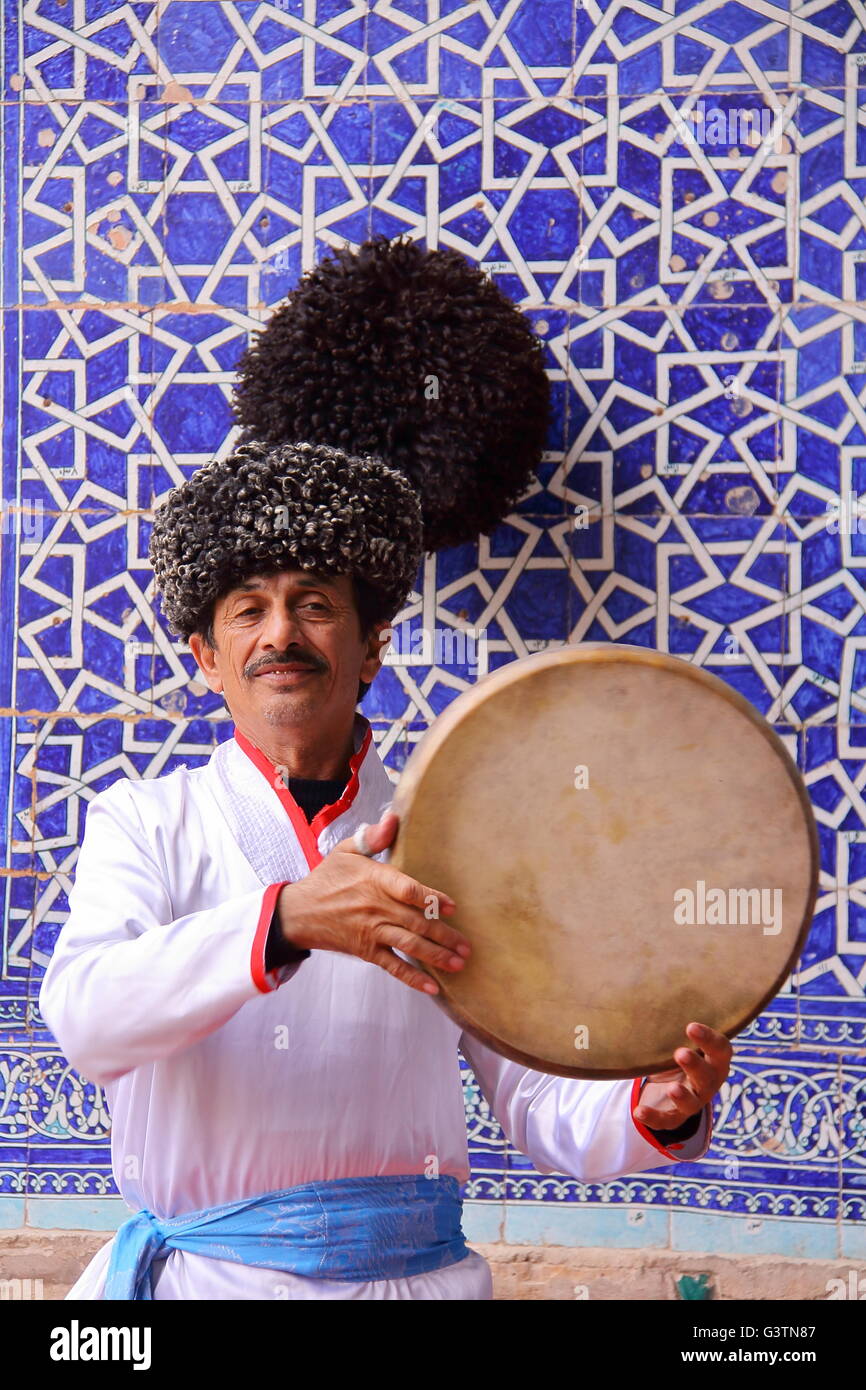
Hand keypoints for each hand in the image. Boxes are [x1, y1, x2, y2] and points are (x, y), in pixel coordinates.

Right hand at [275, 810, 470, 995]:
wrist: (298, 913)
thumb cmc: (327, 879)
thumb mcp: (346, 851)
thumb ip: (372, 837)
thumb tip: (393, 817)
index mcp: (374, 880)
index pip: (409, 890)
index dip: (433, 899)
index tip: (453, 907)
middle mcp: (376, 908)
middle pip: (417, 922)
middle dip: (445, 935)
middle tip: (467, 946)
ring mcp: (372, 932)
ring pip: (410, 946)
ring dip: (437, 956)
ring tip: (459, 963)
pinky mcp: (366, 951)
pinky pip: (393, 966)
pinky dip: (412, 978)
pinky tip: (432, 986)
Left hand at [633, 1023, 731, 1129]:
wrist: (675, 1084)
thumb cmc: (679, 1048)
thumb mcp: (680, 1034)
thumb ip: (674, 1017)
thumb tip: (649, 976)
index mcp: (714, 1059)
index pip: (721, 1050)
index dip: (709, 1039)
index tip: (690, 1026)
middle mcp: (708, 1081)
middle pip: (708, 1076)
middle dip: (695, 1066)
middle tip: (680, 1053)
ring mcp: (694, 1101)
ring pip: (693, 1102)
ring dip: (682, 1096)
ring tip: (672, 1088)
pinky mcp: (675, 1116)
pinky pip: (667, 1120)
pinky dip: (653, 1117)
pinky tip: (639, 1111)